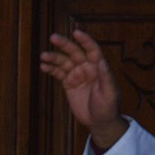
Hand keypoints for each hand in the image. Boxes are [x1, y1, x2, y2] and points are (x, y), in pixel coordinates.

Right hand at [39, 30, 125, 148]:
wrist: (99, 122)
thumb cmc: (108, 107)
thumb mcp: (110, 94)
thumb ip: (106, 78)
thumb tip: (102, 62)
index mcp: (98, 67)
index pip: (92, 50)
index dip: (85, 40)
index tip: (76, 32)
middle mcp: (87, 68)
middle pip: (74, 52)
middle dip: (64, 44)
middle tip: (53, 37)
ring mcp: (77, 75)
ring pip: (63, 62)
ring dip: (53, 58)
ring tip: (43, 56)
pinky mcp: (68, 83)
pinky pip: (58, 73)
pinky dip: (51, 69)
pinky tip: (43, 66)